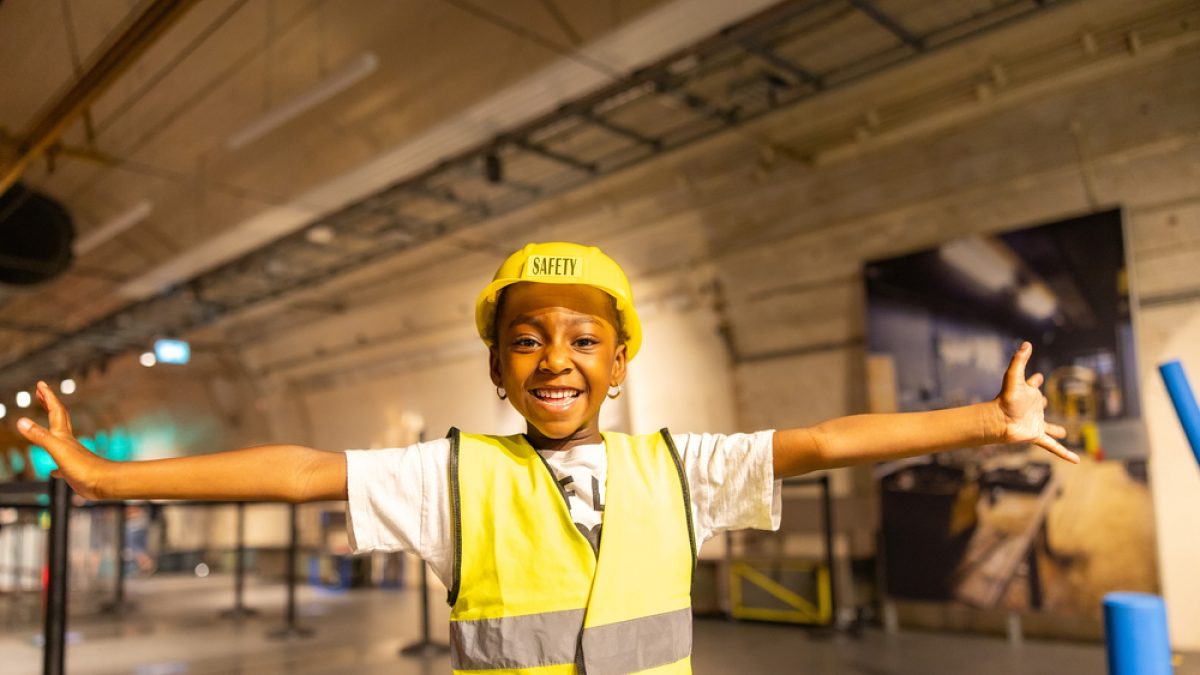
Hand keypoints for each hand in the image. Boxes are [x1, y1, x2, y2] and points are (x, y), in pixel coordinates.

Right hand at [15, 381, 108, 497]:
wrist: (104, 484)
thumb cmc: (84, 467)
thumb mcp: (57, 450)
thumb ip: (40, 436)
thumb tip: (21, 421)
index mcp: (63, 436)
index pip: (55, 411)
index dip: (47, 397)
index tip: (41, 384)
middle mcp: (67, 442)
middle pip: (58, 419)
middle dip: (49, 405)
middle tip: (41, 394)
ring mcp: (71, 456)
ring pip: (60, 439)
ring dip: (51, 430)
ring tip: (46, 426)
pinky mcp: (73, 471)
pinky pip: (61, 466)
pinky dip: (55, 466)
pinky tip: (54, 471)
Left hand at [995, 342, 1077, 462]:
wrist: (1000, 421)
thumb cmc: (1005, 399)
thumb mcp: (1013, 377)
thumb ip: (1019, 360)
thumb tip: (1026, 343)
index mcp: (1029, 394)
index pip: (1033, 384)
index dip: (1035, 380)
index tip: (1038, 377)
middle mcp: (1033, 408)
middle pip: (1039, 405)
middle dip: (1042, 403)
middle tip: (1045, 401)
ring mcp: (1036, 423)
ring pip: (1049, 428)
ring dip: (1056, 430)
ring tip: (1064, 432)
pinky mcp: (1037, 435)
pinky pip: (1053, 446)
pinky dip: (1064, 453)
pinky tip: (1075, 460)